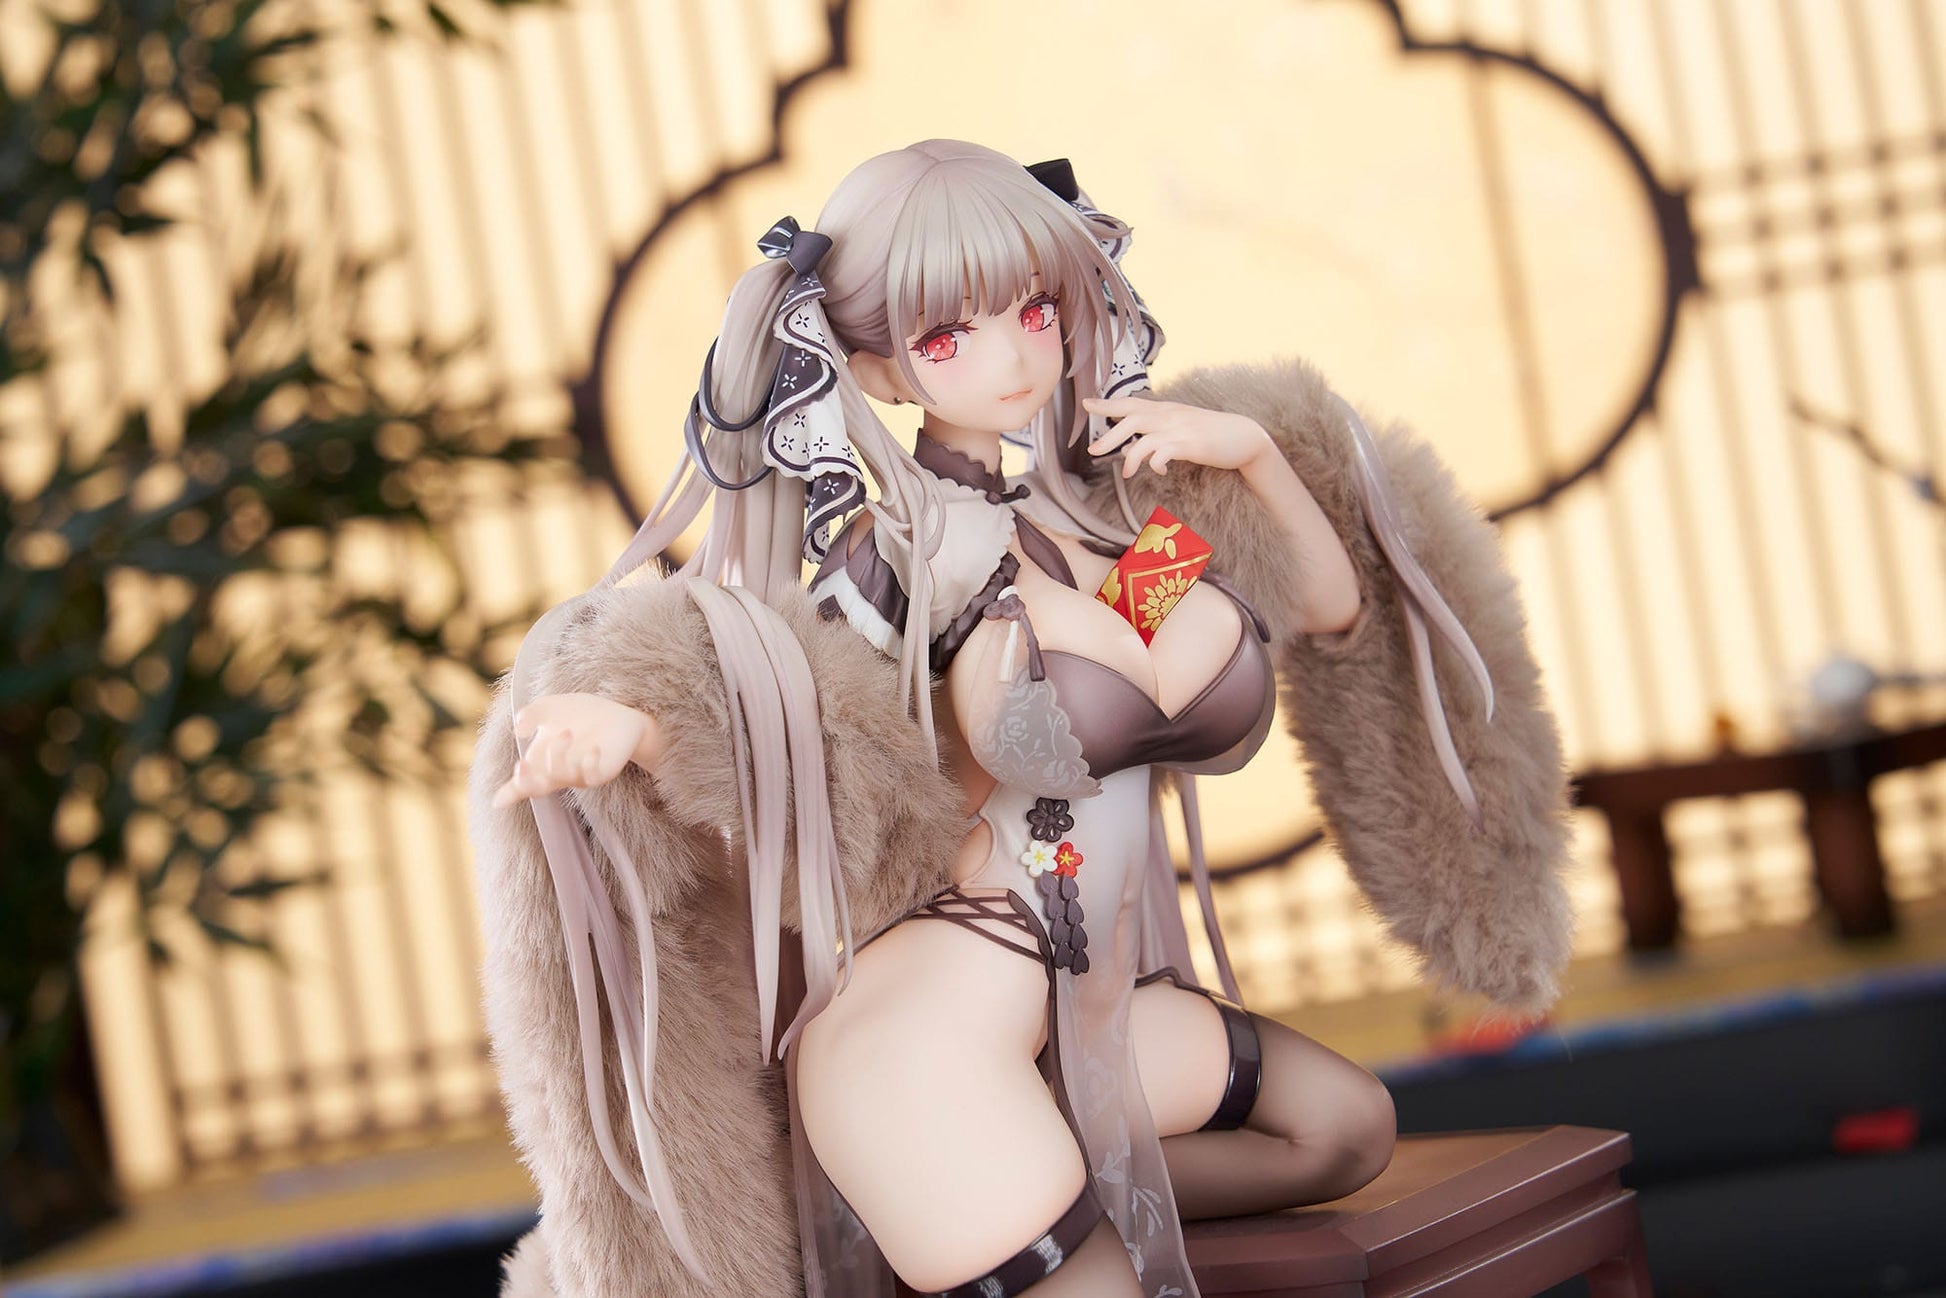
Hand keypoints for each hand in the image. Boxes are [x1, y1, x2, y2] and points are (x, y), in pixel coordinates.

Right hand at [492, 692, 662, 807]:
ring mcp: (581, 774)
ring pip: (562, 776)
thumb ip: (532, 714)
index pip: (523, 783)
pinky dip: (589, 764)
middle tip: (522, 764)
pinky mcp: (603, 772)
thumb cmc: (580, 713)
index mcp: (542, 762)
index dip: (511, 792)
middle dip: (526, 780)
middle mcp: (560, 772)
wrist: (617, 713)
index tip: (499, 797)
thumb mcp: (551, 707)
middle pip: (537, 787)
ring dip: (558, 756)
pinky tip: (592, 749)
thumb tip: (519, 728)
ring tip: (566, 732)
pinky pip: (592, 777)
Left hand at [1082, 397, 1274, 478]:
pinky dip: (1156, 462)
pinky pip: (1166, 452)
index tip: (1086, 404)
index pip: (1131, 403)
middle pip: (1131, 417)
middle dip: (1109, 434)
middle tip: (1092, 450)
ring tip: (1125, 473)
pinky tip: (1158, 471)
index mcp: (1165, 410)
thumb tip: (1127, 447)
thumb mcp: (1178, 433)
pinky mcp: (1192, 444)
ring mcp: (1180, 428)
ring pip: (1145, 435)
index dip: (1107, 403)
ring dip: (1130, 455)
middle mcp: (1169, 415)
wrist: (1244, 437)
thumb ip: (1152, 437)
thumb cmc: (1209, 435)